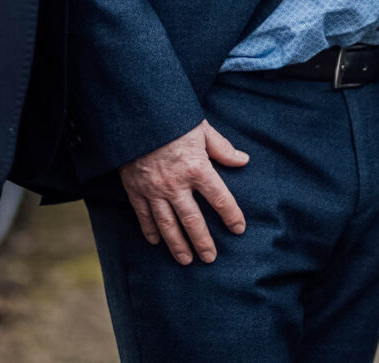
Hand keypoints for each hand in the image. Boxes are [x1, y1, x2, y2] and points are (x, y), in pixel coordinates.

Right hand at [119, 121, 250, 264]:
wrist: (137, 116)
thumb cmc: (174, 121)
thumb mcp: (203, 130)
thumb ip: (222, 149)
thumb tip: (243, 161)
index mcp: (197, 168)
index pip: (220, 198)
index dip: (231, 215)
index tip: (239, 229)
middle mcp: (176, 184)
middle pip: (192, 220)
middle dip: (203, 242)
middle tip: (210, 258)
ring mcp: (154, 190)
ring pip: (168, 225)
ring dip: (177, 245)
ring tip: (186, 260)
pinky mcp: (136, 190)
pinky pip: (143, 216)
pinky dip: (150, 231)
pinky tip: (156, 242)